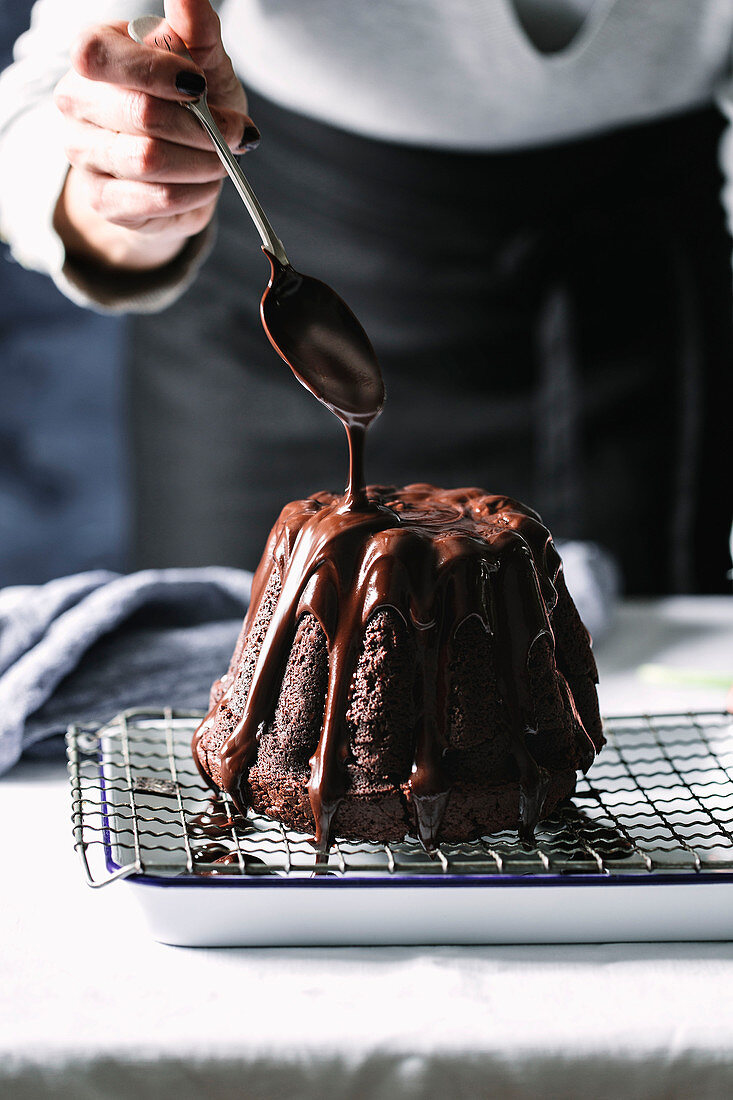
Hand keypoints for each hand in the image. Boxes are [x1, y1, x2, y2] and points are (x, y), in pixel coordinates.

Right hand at [53, 0, 258, 272]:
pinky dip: (194, 192)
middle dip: (202, 126)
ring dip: (202, 162)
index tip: (200, 84)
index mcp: (94, 56)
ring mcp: (83, 154)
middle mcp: (76, 103)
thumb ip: (196, 30)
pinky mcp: (103, 200)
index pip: (99, 55)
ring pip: (150, 160)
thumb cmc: (189, 104)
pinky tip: (204, 183)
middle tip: (235, 132)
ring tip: (221, 158)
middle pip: (140, 114)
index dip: (154, 71)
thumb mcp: (202, 63)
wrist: (181, 167)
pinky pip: (157, 198)